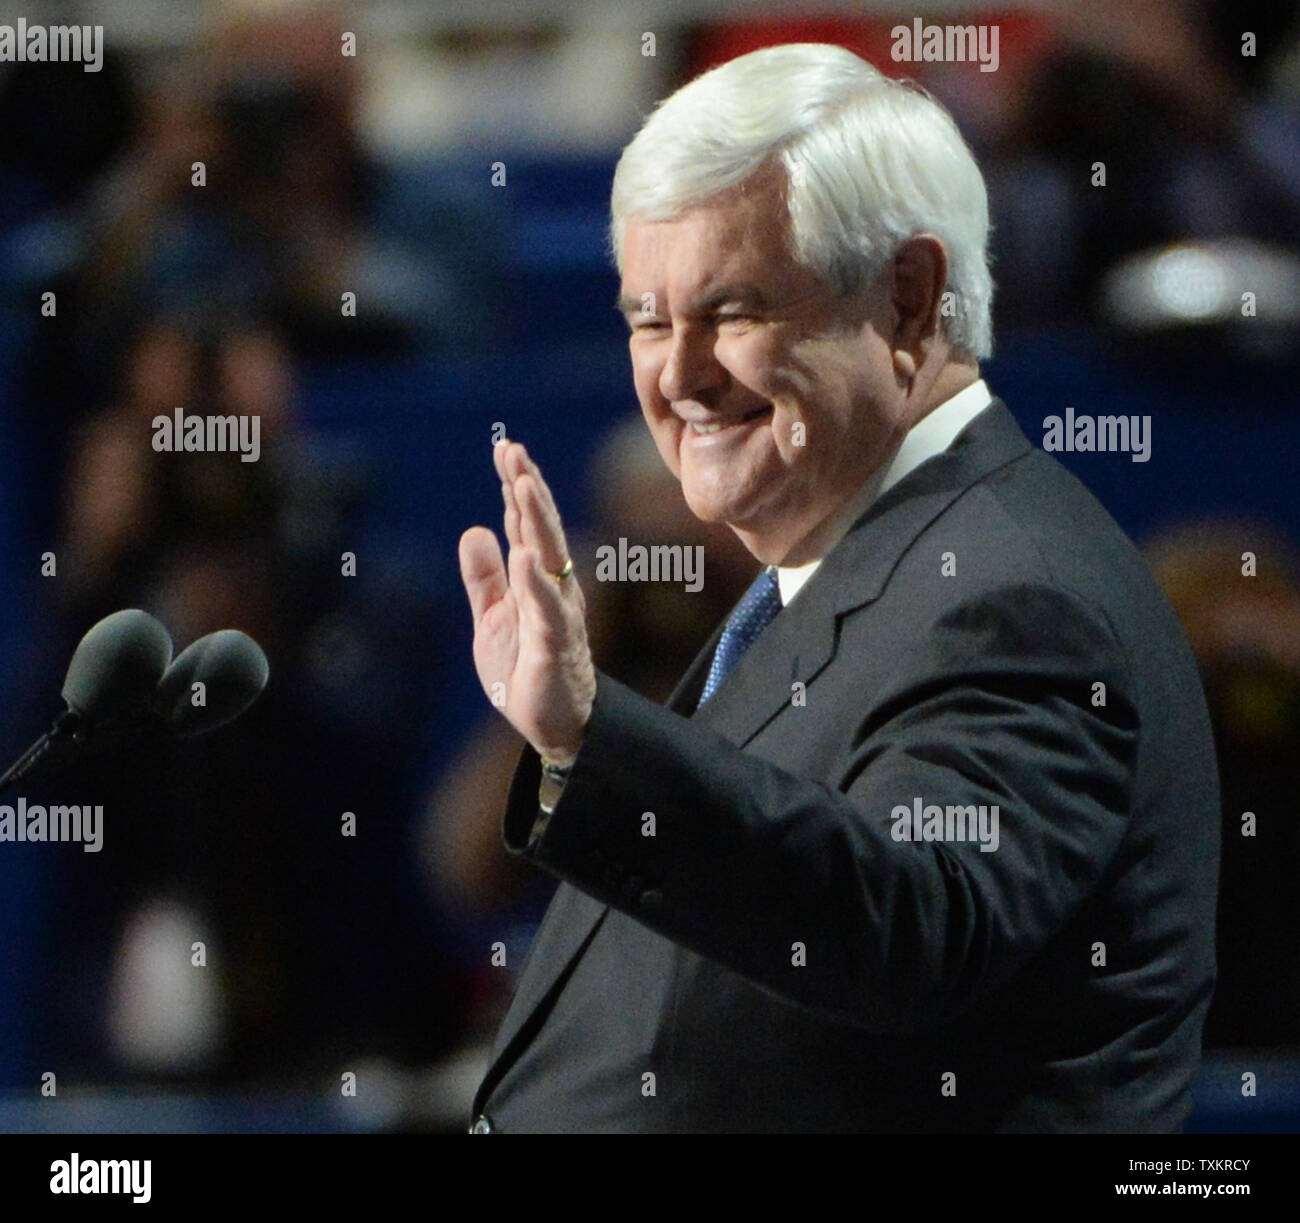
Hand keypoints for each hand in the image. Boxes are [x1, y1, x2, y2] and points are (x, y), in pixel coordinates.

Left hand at [459, 439, 595, 765]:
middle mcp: (552, 587)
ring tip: (523, 485)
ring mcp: (557, 613)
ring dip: (537, 521)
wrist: (553, 723)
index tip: (506, 449)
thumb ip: (484, 577)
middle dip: (528, 488)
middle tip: (514, 450)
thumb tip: (476, 529)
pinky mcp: (555, 645)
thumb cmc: (525, 668)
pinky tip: (524, 557)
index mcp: (536, 578)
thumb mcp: (491, 618)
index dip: (516, 486)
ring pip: (550, 558)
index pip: (525, 524)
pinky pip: (547, 610)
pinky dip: (535, 583)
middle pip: (541, 529)